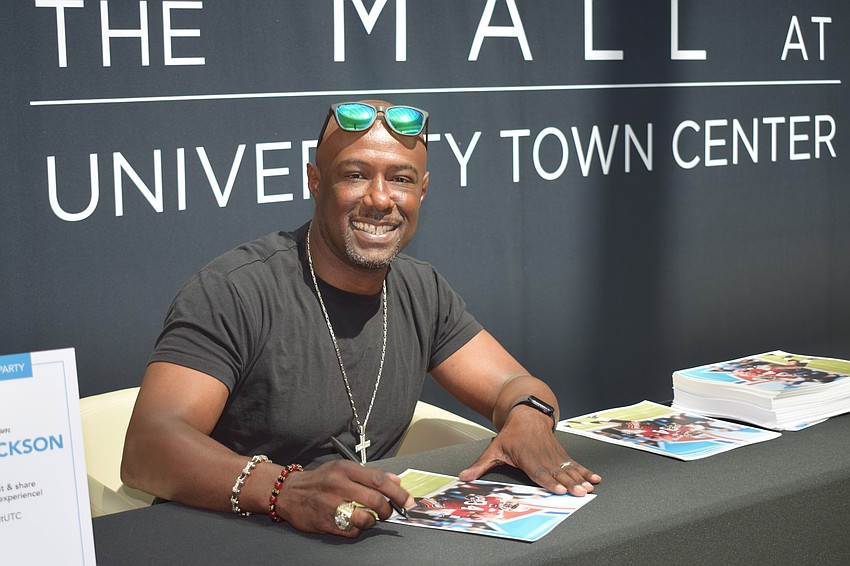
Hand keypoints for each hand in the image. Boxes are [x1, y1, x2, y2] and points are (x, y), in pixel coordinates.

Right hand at [276, 460, 413, 537]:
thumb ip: (370, 474)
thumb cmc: (320, 480)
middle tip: (389, 512)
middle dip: (388, 510)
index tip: (408, 500)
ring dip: (373, 521)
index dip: (398, 492)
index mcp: (345, 469)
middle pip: (376, 500)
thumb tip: (396, 481)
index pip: (379, 480)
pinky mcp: (325, 522)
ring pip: (366, 518)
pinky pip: (352, 531)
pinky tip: (353, 522)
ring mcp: (331, 505)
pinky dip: (358, 529)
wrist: (289, 492)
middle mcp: (338, 485)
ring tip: (369, 517)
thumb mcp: (343, 468)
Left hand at [458, 405, 600, 495]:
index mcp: (527, 456)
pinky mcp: (562, 454)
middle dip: (569, 484)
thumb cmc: (510, 435)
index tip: (558, 489)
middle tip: (580, 493)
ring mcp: (554, 455)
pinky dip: (586, 472)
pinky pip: (575, 464)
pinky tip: (596, 479)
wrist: (527, 414)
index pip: (538, 471)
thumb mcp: (494, 448)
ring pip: (568, 469)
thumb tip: (463, 477)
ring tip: (589, 489)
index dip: (548, 481)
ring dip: (580, 480)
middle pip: (557, 473)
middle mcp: (543, 456)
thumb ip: (480, 465)